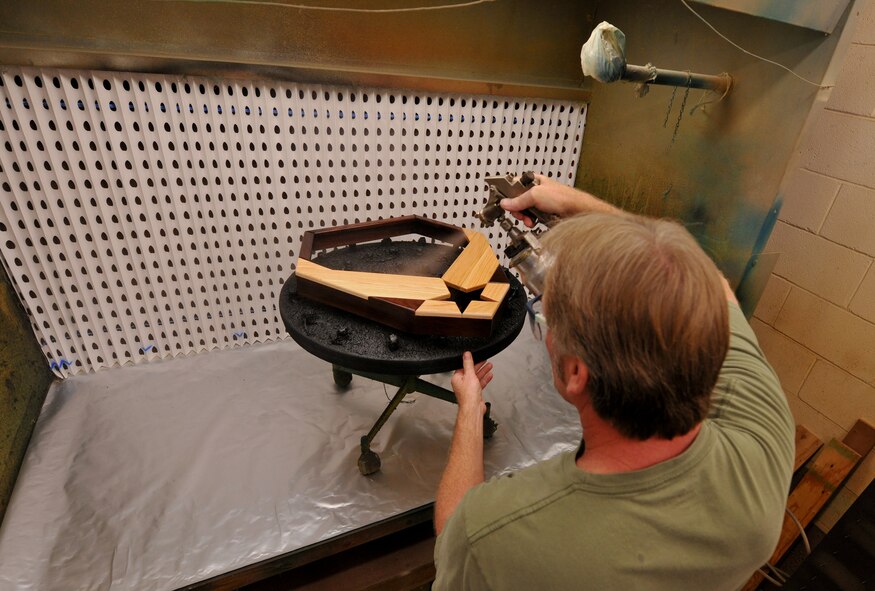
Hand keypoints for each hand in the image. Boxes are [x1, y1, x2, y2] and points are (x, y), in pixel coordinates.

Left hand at [451, 352, 492, 415]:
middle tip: (485, 360)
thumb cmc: (468, 395)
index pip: (463, 366)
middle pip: (471, 371)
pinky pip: (480, 383)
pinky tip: (489, 375)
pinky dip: (485, 379)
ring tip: (489, 366)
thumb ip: (468, 364)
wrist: (473, 408)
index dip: (470, 361)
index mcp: (457, 378)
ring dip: (483, 371)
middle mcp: (462, 383)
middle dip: (479, 366)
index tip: (476, 357)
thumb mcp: (469, 375)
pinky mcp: (474, 392)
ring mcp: (468, 388)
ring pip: (476, 377)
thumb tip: (466, 354)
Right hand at [500, 173, 616, 226]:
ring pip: (524, 211)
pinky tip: (535, 222)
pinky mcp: (544, 213)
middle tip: (520, 214)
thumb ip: (518, 200)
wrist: (577, 211)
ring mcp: (540, 203)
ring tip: (530, 219)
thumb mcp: (535, 196)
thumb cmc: (563, 197)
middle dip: (518, 210)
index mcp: (533, 181)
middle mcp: (536, 191)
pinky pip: (532, 218)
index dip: (508, 194)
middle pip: (517, 201)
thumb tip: (505, 203)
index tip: (503, 202)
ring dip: (525, 217)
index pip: (513, 186)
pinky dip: (532, 221)